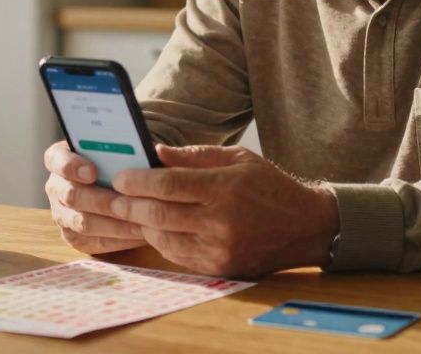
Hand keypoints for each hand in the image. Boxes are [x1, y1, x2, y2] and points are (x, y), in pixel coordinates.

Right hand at [43, 141, 145, 254]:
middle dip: (101, 200)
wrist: (116, 184)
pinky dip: (116, 239)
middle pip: (71, 195)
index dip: (72, 166)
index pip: (57, 160)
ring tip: (141, 222)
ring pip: (82, 222)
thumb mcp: (121, 148)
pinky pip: (91, 242)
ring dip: (113, 224)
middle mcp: (55, 186)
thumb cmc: (119, 161)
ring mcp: (61, 213)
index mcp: (59, 159)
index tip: (93, 171)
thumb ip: (130, 149)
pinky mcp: (72, 236)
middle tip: (128, 203)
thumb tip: (157, 152)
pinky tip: (138, 234)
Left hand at [110, 145, 338, 276]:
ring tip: (130, 211)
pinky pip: (178, 255)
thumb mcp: (237, 159)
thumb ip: (194, 156)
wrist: (306, 227)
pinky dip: (161, 241)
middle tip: (113, 198)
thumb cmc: (269, 186)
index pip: (169, 184)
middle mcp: (221, 221)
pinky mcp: (219, 267)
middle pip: (159, 214)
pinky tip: (154, 228)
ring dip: (142, 225)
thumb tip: (156, 153)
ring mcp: (219, 249)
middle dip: (129, 206)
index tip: (121, 177)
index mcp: (225, 188)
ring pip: (164, 238)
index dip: (139, 181)